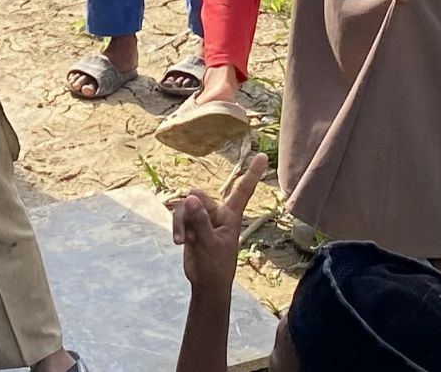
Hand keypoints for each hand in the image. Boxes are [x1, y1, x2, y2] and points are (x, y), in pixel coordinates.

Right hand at [169, 153, 264, 294]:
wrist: (205, 283)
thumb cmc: (216, 266)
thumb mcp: (209, 244)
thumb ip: (200, 221)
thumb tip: (190, 197)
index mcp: (231, 216)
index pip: (243, 190)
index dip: (253, 173)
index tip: (263, 156)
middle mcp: (218, 213)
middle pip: (199, 196)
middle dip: (189, 211)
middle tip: (188, 234)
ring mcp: (203, 218)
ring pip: (186, 205)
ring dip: (180, 222)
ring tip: (182, 241)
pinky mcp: (191, 225)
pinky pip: (179, 215)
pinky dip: (177, 226)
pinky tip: (179, 242)